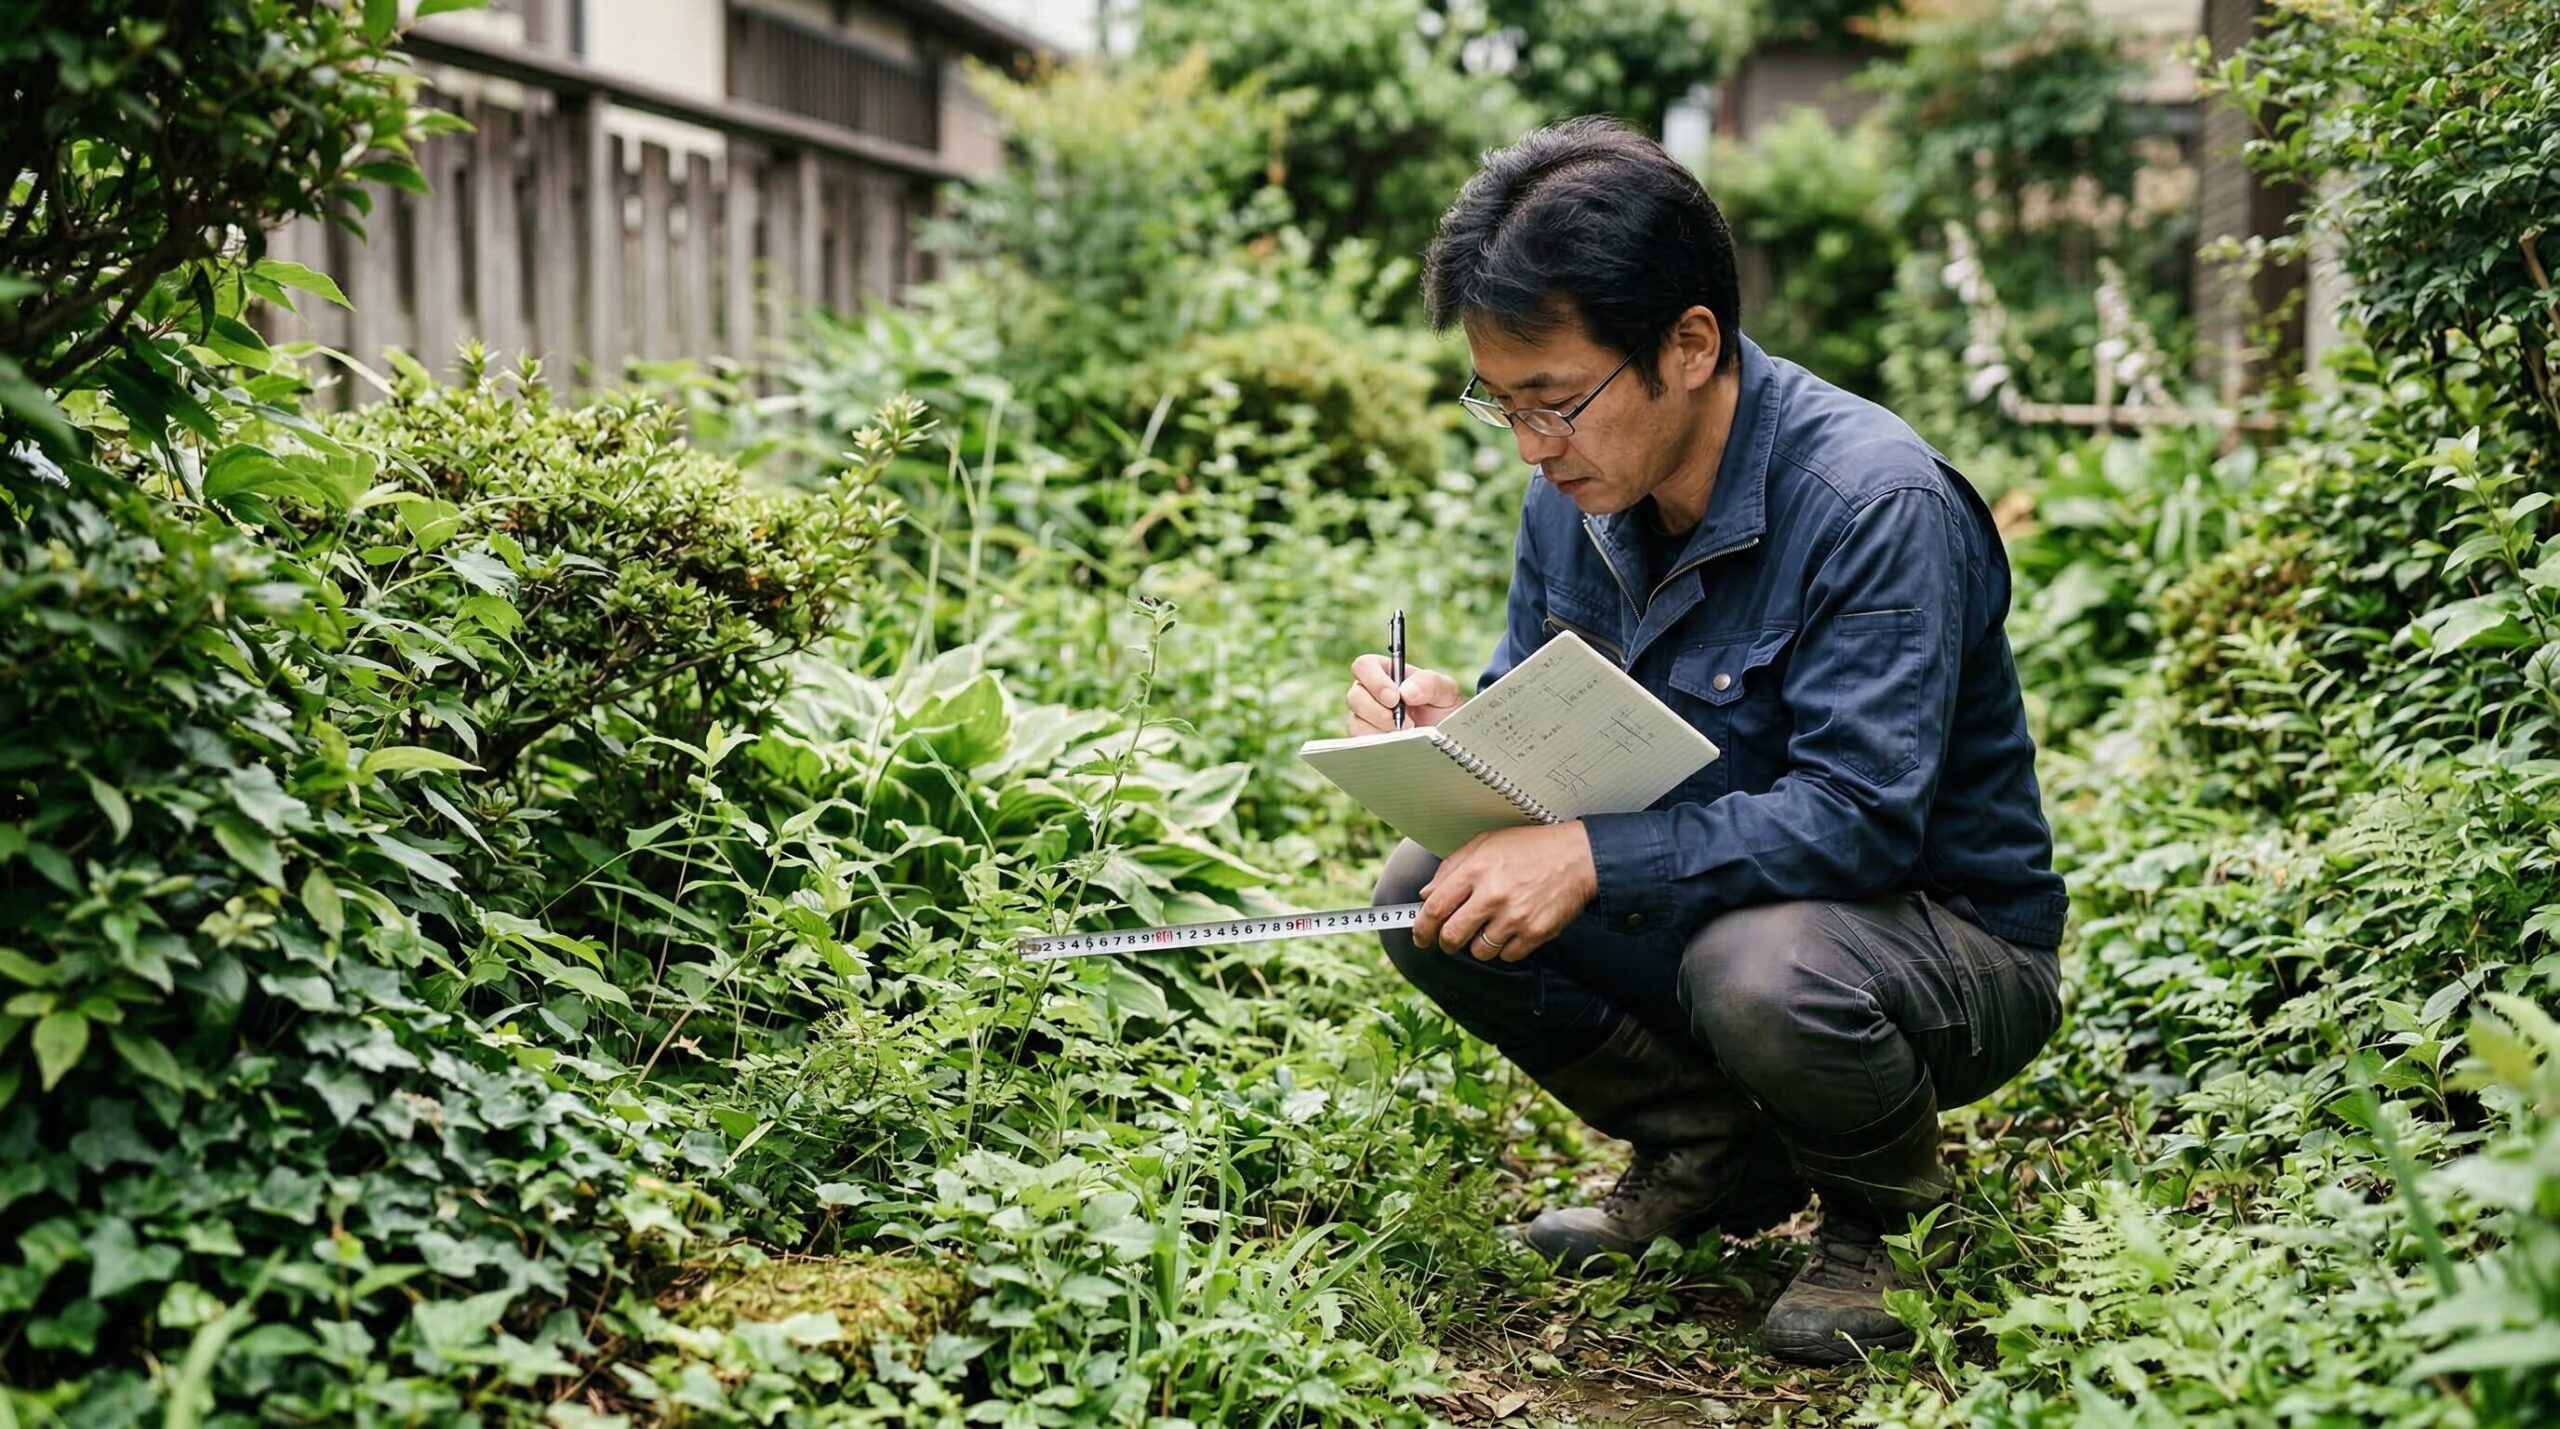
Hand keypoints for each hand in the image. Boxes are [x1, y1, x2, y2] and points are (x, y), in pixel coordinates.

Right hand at [1346, 654, 1464, 735]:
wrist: (1446, 740)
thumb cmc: (1443, 709)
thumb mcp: (1445, 690)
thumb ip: (1429, 683)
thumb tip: (1406, 691)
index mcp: (1386, 672)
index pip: (1364, 666)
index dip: (1374, 681)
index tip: (1394, 697)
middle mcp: (1369, 693)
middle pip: (1354, 696)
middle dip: (1379, 712)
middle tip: (1405, 722)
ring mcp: (1365, 717)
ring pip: (1356, 722)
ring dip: (1382, 730)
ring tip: (1407, 733)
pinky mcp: (1365, 739)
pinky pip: (1361, 742)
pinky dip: (1380, 744)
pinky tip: (1398, 744)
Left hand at [1409, 822, 1598, 961]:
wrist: (1577, 857)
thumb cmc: (1531, 848)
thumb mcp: (1485, 844)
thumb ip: (1451, 868)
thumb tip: (1426, 894)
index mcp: (1475, 871)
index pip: (1434, 908)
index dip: (1421, 928)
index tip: (1420, 936)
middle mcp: (1492, 895)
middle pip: (1452, 936)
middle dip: (1446, 942)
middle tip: (1450, 939)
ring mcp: (1515, 916)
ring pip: (1479, 951)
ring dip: (1478, 944)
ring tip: (1489, 927)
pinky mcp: (1535, 933)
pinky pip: (1507, 956)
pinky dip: (1505, 948)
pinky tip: (1512, 929)